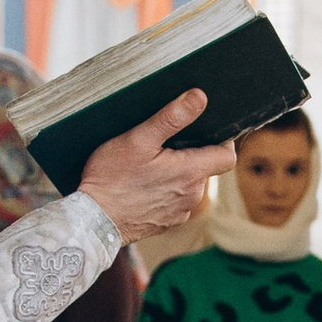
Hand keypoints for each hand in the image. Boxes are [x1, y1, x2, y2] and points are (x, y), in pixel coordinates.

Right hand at [80, 90, 231, 239]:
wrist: (94, 220)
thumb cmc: (112, 179)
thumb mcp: (138, 139)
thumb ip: (172, 117)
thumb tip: (199, 98)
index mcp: (191, 173)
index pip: (227, 156)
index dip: (222, 142)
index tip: (207, 132)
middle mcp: (192, 196)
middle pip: (205, 169)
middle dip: (191, 155)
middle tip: (164, 146)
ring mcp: (180, 212)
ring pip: (189, 186)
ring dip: (177, 174)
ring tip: (150, 167)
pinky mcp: (167, 223)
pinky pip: (175, 202)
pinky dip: (165, 192)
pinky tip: (144, 186)